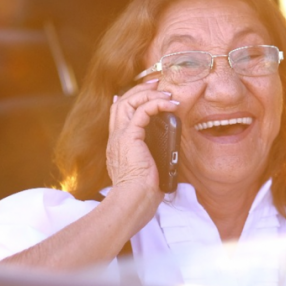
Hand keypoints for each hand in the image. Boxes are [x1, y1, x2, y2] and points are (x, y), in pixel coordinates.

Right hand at [107, 79, 178, 195]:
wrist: (133, 202)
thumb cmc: (141, 195)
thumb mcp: (147, 170)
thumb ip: (151, 158)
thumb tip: (166, 152)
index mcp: (117, 146)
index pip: (118, 114)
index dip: (128, 99)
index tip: (145, 92)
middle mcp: (115, 138)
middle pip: (121, 102)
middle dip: (140, 89)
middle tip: (157, 83)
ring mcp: (120, 136)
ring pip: (129, 101)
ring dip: (149, 93)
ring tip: (167, 93)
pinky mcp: (129, 137)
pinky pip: (143, 110)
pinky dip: (157, 103)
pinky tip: (170, 104)